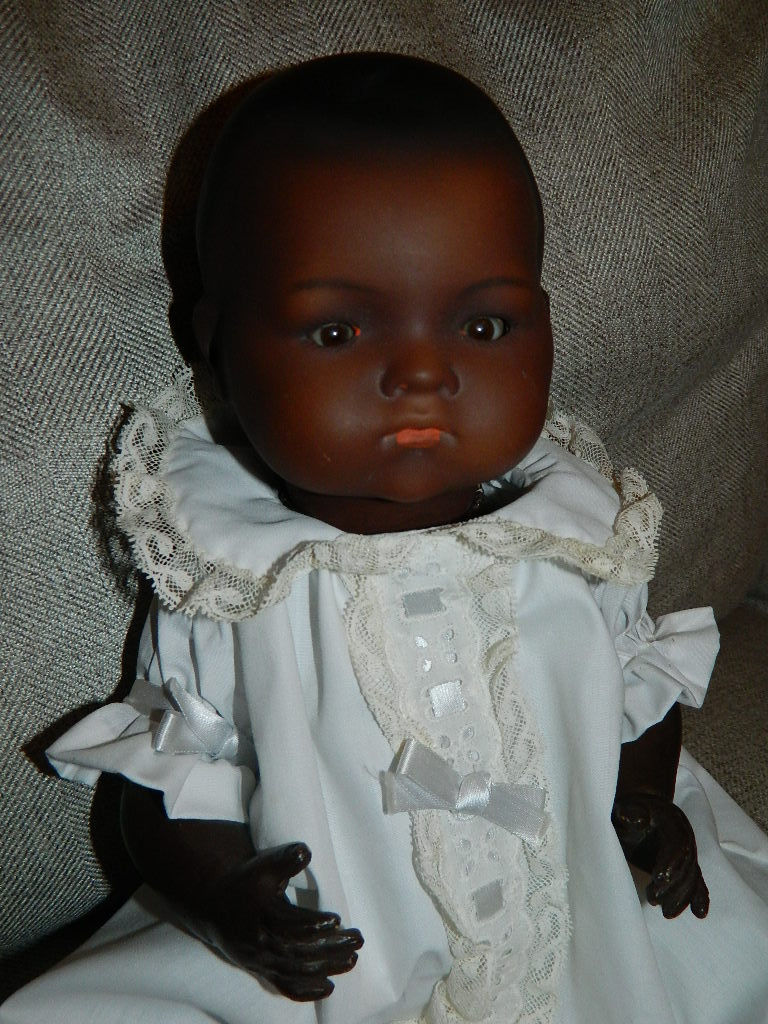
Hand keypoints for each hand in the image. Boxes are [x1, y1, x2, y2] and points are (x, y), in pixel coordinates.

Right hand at [184, 841, 362, 1000]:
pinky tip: (329, 988)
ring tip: (353, 959)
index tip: (337, 919)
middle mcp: (260, 942)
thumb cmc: (246, 882)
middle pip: (299, 951)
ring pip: (296, 970)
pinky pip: (285, 987)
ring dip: (326, 967)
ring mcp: (261, 961)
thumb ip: (285, 858)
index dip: (313, 925)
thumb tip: (306, 852)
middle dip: (330, 947)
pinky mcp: (262, 971)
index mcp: (261, 915)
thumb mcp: (263, 865)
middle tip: (358, 939)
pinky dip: (307, 991)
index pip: (290, 925)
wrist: (216, 905)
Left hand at [612, 793, 708, 919]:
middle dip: (673, 885)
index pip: (677, 845)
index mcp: (673, 821)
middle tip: (654, 900)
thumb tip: (638, 820)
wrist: (637, 809)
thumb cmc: (627, 811)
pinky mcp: (684, 863)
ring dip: (681, 896)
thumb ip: (628, 813)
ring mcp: (686, 850)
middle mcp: (685, 836)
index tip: (657, 879)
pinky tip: (699, 913)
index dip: (670, 863)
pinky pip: (696, 880)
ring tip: (666, 912)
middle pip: (686, 865)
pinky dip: (699, 896)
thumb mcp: (624, 809)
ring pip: (691, 877)